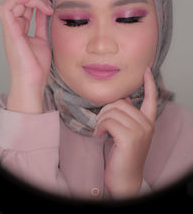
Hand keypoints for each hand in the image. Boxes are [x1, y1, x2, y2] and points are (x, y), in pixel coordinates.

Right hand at [0, 0, 53, 112]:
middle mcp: (14, 26)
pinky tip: (39, 6)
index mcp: (21, 28)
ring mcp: (10, 28)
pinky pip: (7, 8)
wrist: (33, 82)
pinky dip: (22, 1)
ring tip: (46, 6)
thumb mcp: (44, 39)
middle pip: (20, 0)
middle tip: (50, 1)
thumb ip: (42, 24)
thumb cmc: (36, 66)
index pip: (26, 4)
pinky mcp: (10, 31)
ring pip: (13, 0)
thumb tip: (47, 10)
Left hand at [94, 66, 156, 198]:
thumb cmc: (123, 155)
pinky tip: (99, 134)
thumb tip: (124, 99)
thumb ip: (128, 116)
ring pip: (113, 111)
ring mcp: (140, 131)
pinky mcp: (129, 138)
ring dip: (101, 119)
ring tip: (100, 130)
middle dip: (106, 110)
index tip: (146, 70)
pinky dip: (100, 126)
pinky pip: (109, 121)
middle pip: (121, 102)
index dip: (149, 83)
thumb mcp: (128, 133)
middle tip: (101, 123)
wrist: (124, 179)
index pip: (152, 99)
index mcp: (148, 122)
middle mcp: (147, 125)